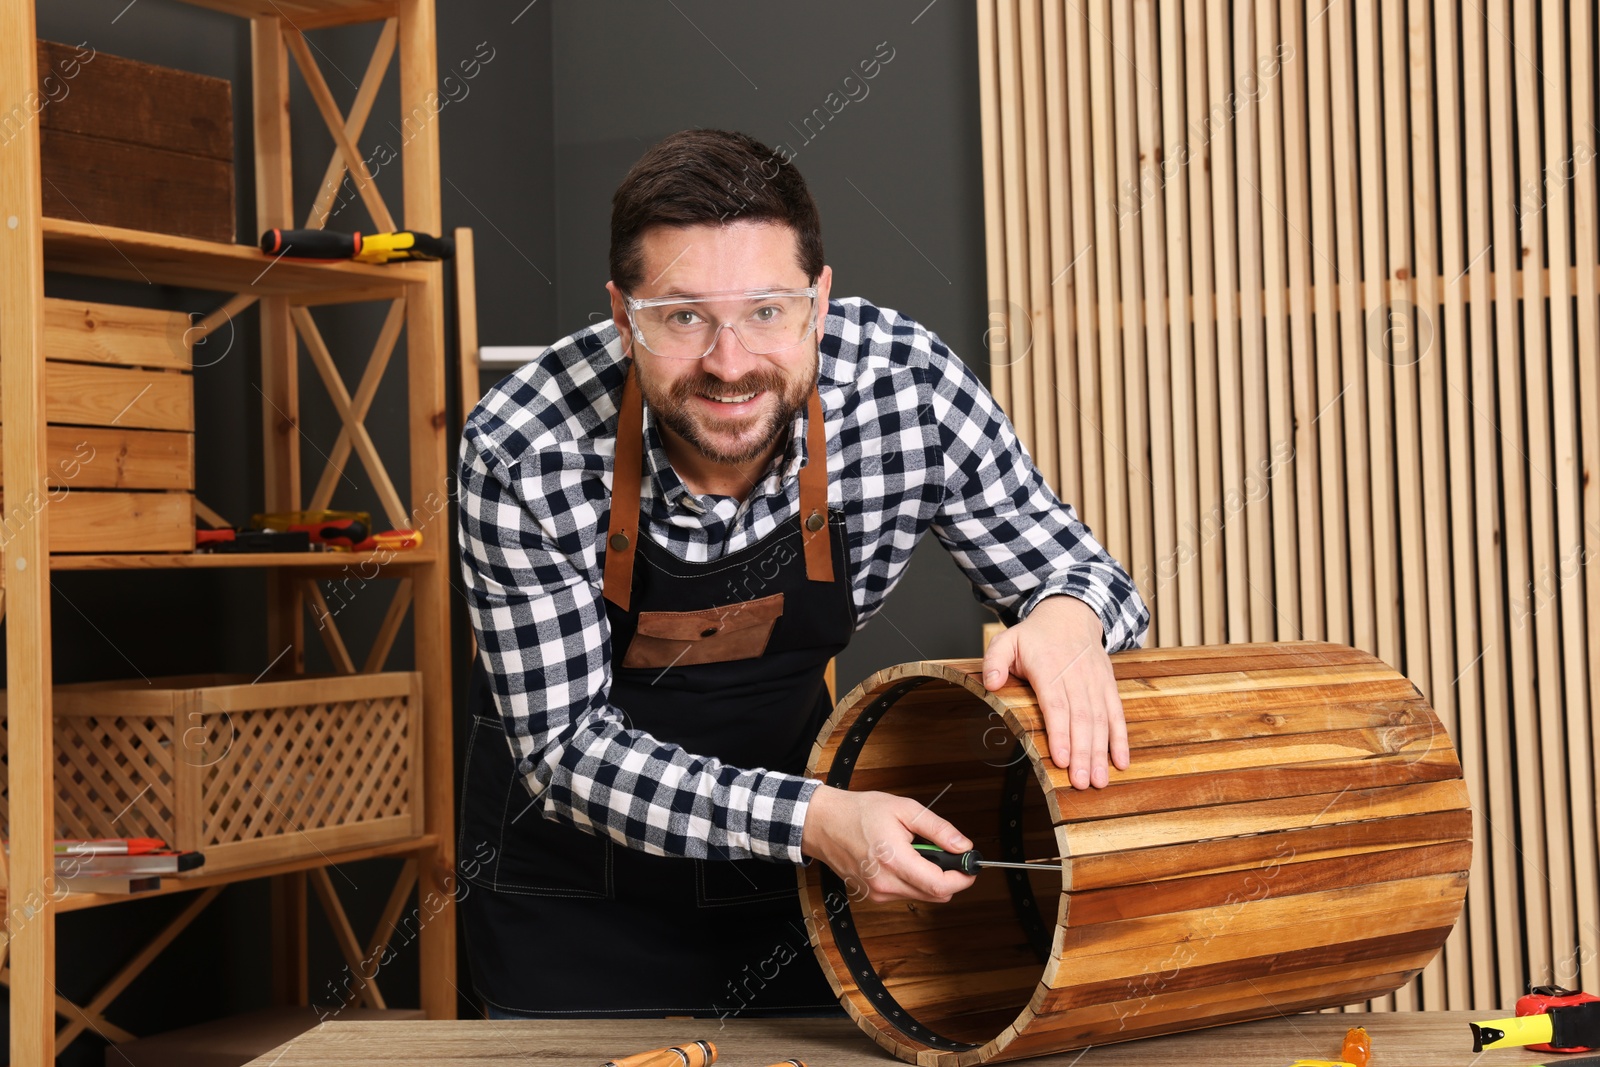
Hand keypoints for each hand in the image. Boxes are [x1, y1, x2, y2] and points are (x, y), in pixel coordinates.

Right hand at [800, 784, 976, 902]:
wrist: (824, 823)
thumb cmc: (859, 812)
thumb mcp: (904, 809)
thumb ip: (938, 829)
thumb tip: (963, 845)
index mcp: (895, 861)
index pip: (941, 885)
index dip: (963, 878)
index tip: (970, 866)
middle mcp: (886, 884)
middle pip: (935, 895)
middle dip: (949, 877)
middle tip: (945, 853)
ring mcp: (878, 893)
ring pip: (922, 896)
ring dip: (930, 878)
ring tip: (916, 851)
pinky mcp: (873, 896)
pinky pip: (906, 894)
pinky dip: (913, 880)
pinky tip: (902, 859)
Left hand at [983, 595, 1127, 788]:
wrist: (1071, 615)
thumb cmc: (1034, 635)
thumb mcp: (1007, 640)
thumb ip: (995, 661)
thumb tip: (990, 683)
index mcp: (1049, 668)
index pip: (1056, 705)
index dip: (1060, 733)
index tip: (1061, 759)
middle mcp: (1076, 677)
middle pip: (1081, 719)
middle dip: (1082, 753)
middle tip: (1081, 782)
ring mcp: (1095, 682)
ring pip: (1100, 721)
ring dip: (1100, 753)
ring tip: (1098, 780)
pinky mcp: (1108, 686)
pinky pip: (1116, 715)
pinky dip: (1120, 740)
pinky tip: (1120, 763)